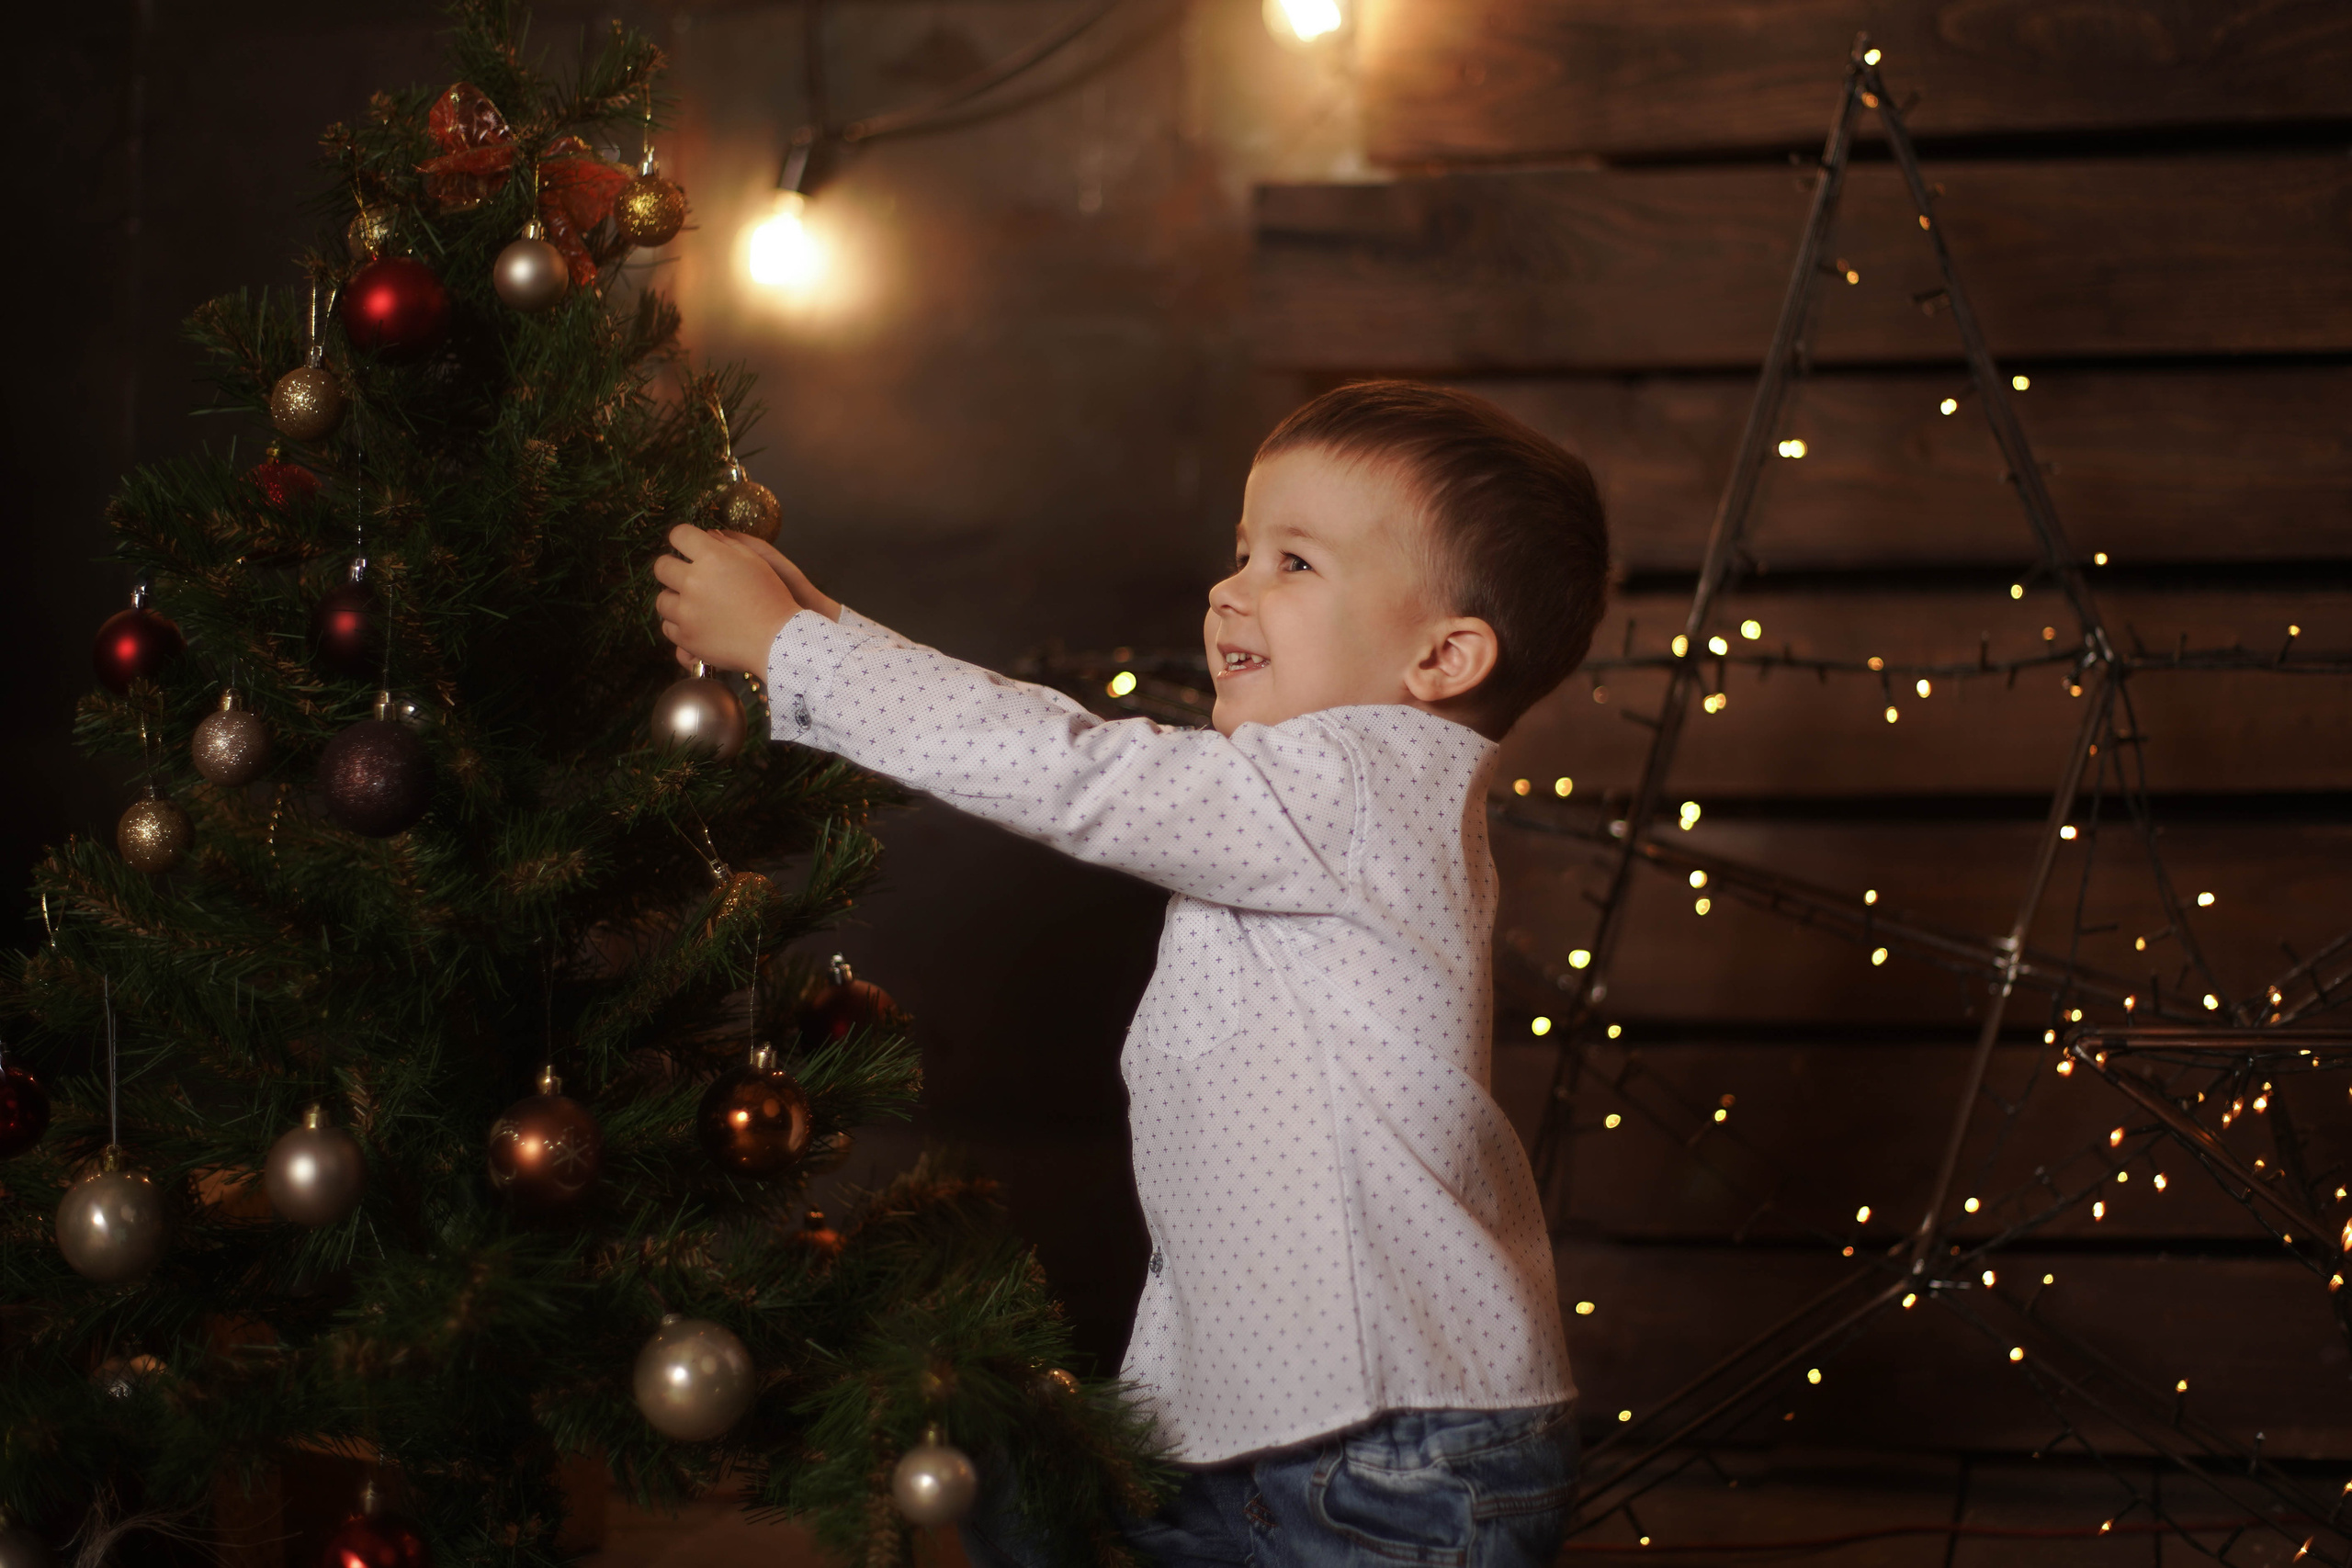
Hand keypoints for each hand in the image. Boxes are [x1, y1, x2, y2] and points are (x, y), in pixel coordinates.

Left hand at [653, 525, 812, 674]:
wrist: (778, 640)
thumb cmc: (772, 597)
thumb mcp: (757, 561)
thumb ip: (730, 544)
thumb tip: (709, 535)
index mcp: (712, 558)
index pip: (679, 535)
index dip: (682, 538)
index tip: (687, 546)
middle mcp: (693, 581)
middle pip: (661, 567)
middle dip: (672, 568)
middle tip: (686, 577)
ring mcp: (686, 611)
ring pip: (662, 599)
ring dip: (675, 599)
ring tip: (694, 606)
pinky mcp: (686, 637)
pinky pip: (668, 627)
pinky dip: (680, 625)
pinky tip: (696, 624)